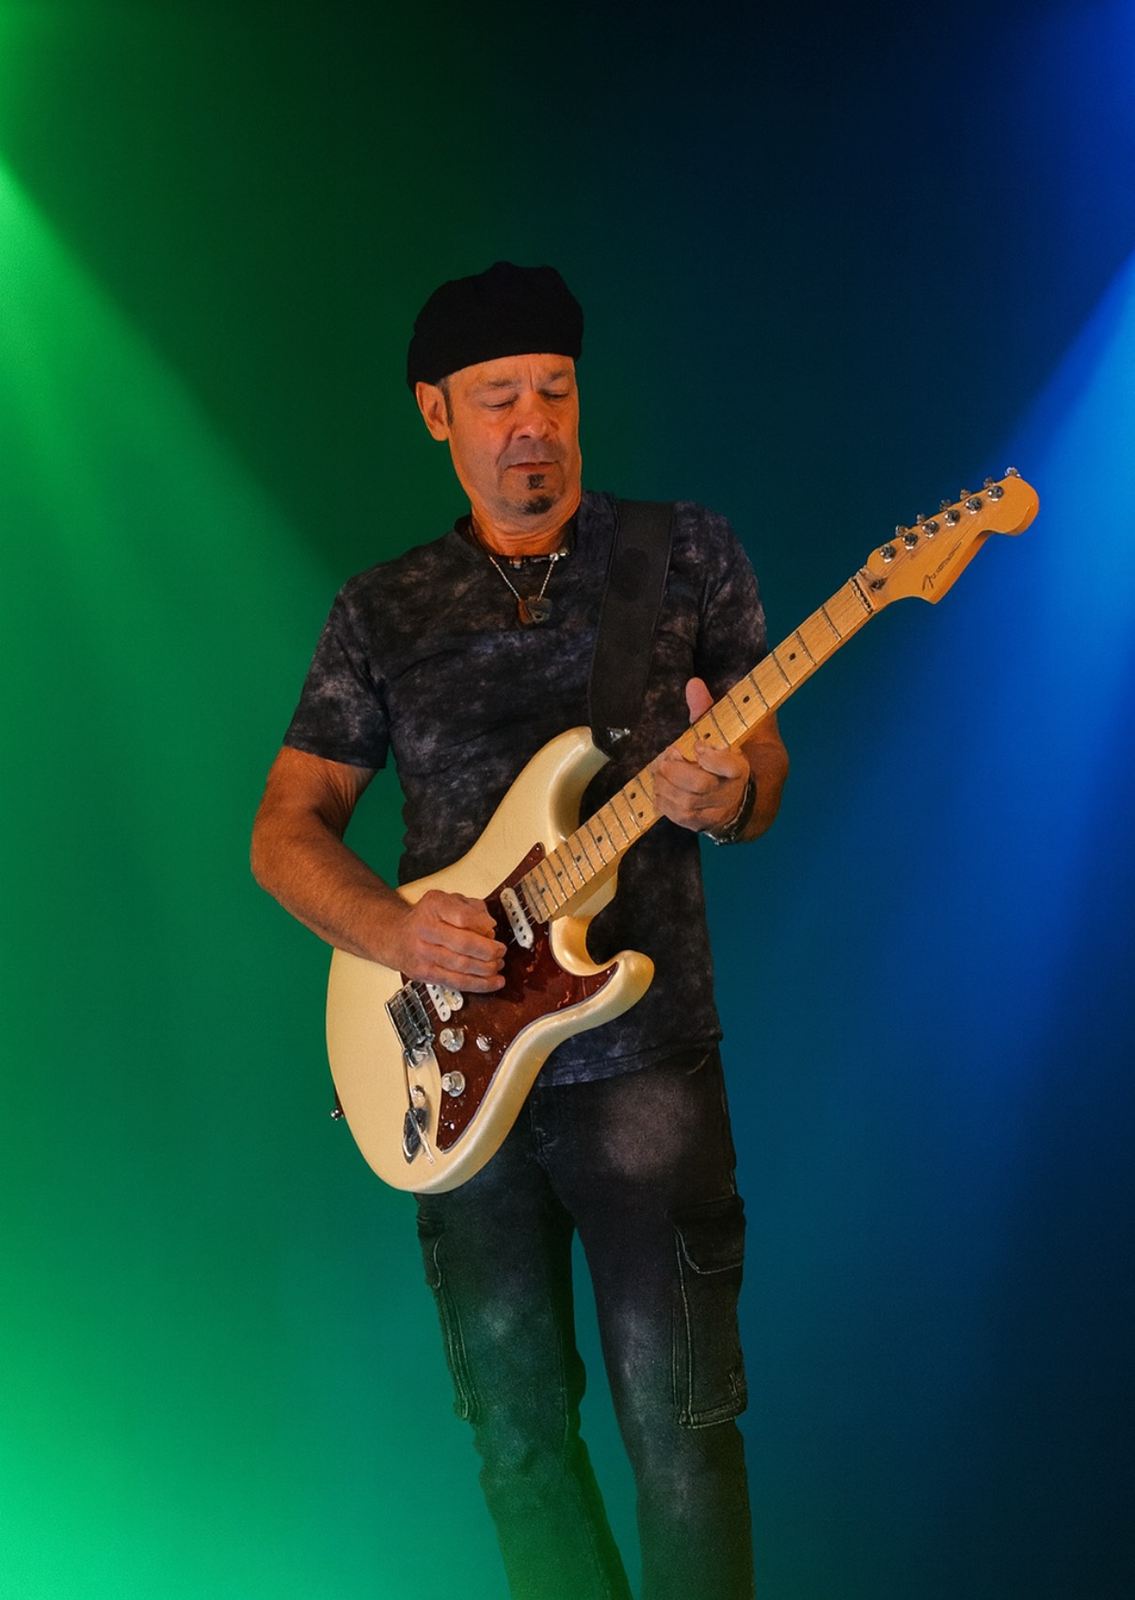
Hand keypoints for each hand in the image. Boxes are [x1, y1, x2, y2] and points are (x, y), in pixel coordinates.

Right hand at [392, 889, 506, 991]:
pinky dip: (479, 984)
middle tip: (500, 950)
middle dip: (489, 950)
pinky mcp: (424, 974)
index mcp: (433, 905)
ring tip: (497, 965)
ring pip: (462, 966)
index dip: (483, 925)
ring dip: (487, 969)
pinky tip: (493, 982)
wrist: (397, 938)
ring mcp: (422, 953)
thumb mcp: (448, 900)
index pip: (463, 916)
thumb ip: (472, 908)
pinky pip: (456, 982)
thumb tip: (489, 926)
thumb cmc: (428, 918)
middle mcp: (424, 928)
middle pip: (464, 943)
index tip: (492, 928)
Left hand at [650, 678, 750, 833]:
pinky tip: (659, 787)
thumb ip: (708, 708)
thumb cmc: (727, 756)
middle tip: (669, 757)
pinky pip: (677, 817)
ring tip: (660, 770)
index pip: (729, 766)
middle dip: (677, 771)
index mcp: (740, 768)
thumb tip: (693, 684)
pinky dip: (663, 801)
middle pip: (699, 786)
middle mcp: (730, 793)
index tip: (698, 746)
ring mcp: (716, 811)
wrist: (743, 797)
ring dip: (665, 785)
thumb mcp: (723, 731)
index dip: (710, 758)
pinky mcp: (701, 823)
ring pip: (685, 803)